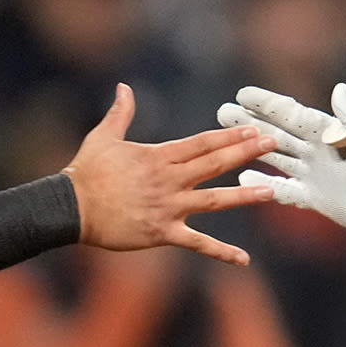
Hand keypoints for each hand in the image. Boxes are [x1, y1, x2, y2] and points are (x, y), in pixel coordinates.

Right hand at [65, 84, 274, 265]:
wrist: (71, 208)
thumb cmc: (85, 173)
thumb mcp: (103, 137)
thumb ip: (120, 113)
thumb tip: (124, 87)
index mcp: (159, 157)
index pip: (202, 143)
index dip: (230, 136)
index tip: (254, 129)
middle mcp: (169, 180)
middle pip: (215, 163)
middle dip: (246, 152)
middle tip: (274, 145)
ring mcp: (168, 206)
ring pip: (214, 200)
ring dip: (244, 195)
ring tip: (271, 191)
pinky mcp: (163, 232)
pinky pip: (197, 243)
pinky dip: (221, 252)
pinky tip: (243, 260)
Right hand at [217, 84, 345, 252]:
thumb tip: (337, 89)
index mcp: (329, 133)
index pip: (292, 115)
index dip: (268, 105)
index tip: (243, 93)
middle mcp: (316, 151)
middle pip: (276, 134)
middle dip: (250, 123)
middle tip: (222, 111)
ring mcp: (313, 175)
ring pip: (275, 158)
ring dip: (250, 149)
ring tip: (225, 138)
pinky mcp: (314, 198)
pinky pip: (284, 191)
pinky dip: (264, 186)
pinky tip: (243, 179)